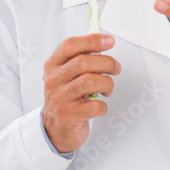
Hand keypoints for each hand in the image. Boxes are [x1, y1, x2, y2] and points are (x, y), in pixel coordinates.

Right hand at [42, 34, 119, 153]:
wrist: (56, 129)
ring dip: (107, 84)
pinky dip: (103, 106)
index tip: (109, 41)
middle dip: (107, 63)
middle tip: (116, 68)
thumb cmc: (67, 98)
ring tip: (107, 89)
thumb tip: (104, 44)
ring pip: (90, 82)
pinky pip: (95, 106)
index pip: (70, 46)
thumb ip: (82, 60)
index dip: (92, 40)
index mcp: (53, 66)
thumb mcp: (68, 76)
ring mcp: (59, 99)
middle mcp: (53, 80)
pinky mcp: (68, 116)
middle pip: (83, 62)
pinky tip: (99, 106)